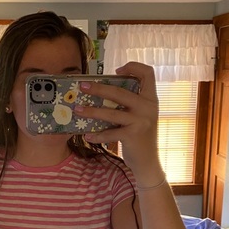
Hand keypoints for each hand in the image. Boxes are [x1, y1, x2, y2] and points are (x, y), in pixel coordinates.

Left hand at [74, 62, 161, 179]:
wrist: (148, 161)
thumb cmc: (140, 136)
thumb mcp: (141, 116)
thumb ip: (130, 103)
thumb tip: (103, 91)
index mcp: (151, 98)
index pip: (148, 73)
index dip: (133, 67)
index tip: (117, 70)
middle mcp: (148, 107)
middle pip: (120, 91)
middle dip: (98, 88)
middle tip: (83, 86)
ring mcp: (141, 121)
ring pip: (111, 113)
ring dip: (91, 111)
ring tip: (77, 110)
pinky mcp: (132, 136)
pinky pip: (109, 133)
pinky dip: (97, 135)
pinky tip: (87, 135)